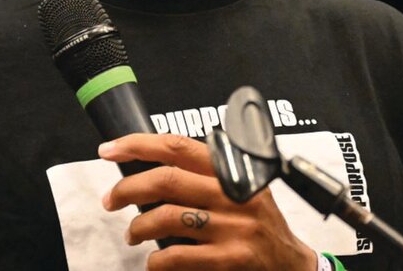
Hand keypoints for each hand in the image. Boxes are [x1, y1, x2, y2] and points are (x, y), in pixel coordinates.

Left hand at [99, 133, 316, 270]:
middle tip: (111, 199)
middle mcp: (233, 194)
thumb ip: (206, 174)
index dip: (138, 145)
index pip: (178, 146)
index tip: (111, 149)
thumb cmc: (259, 223)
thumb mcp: (242, 187)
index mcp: (231, 170)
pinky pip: (177, 257)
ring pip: (167, 218)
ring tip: (133, 234)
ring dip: (139, 227)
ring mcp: (232, 228)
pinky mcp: (229, 260)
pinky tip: (156, 261)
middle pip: (166, 180)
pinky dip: (157, 261)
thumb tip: (151, 167)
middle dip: (128, 189)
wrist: (292, 264)